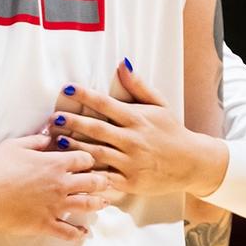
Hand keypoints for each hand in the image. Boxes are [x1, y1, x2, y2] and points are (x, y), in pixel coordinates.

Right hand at [0, 133, 108, 240]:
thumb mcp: (14, 146)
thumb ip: (35, 141)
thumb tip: (49, 137)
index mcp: (55, 164)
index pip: (84, 159)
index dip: (89, 159)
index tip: (89, 161)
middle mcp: (62, 184)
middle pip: (93, 182)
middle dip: (102, 181)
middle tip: (105, 182)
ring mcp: (57, 206)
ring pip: (87, 205)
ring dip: (98, 203)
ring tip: (104, 203)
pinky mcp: (47, 224)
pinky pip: (69, 231)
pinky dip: (79, 233)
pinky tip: (84, 232)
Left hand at [49, 60, 227, 198]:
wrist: (193, 163)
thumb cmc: (171, 131)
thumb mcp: (159, 105)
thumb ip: (138, 86)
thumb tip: (122, 63)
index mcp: (137, 119)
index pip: (107, 104)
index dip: (86, 95)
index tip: (67, 87)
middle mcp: (133, 139)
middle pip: (98, 129)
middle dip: (73, 122)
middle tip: (53, 117)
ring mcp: (131, 162)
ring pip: (97, 153)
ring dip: (75, 146)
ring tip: (56, 139)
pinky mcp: (130, 181)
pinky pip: (105, 178)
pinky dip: (89, 174)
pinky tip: (72, 169)